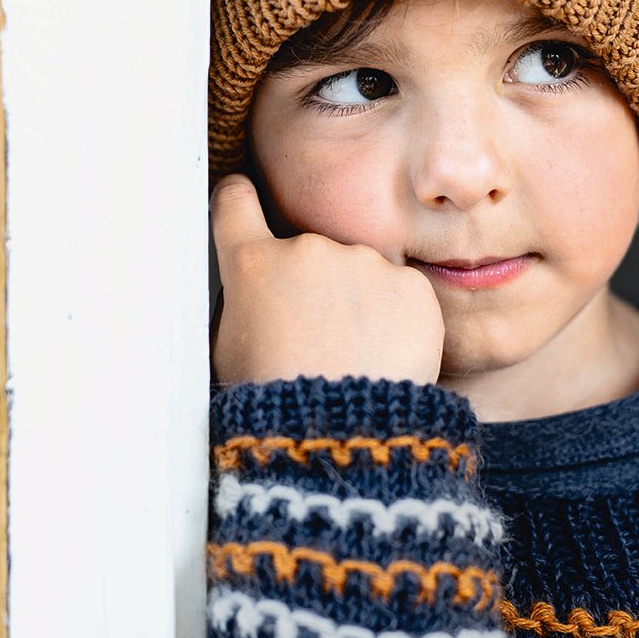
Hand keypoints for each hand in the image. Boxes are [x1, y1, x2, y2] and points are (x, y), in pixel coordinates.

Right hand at [210, 175, 444, 387]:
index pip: (235, 203)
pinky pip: (400, 297)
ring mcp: (364, 263)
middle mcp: (307, 249)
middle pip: (306, 254)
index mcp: (253, 265)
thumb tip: (254, 291)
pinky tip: (383, 360)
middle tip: (314, 342)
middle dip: (310, 288)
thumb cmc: (274, 405)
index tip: (242, 200)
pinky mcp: (411, 287)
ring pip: (358, 276)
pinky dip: (395, 322)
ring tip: (352, 360)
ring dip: (356, 304)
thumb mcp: (227, 354)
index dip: (237, 201)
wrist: (342, 437)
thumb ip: (242, 305)